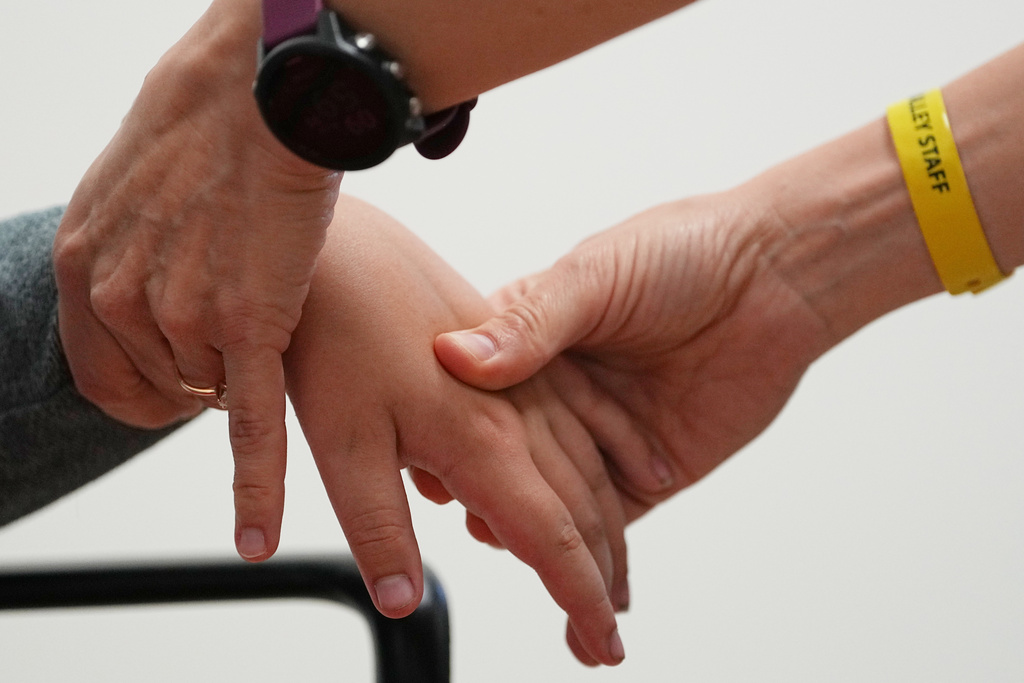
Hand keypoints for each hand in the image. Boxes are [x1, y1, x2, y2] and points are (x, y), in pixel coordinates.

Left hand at [51, 0, 340, 560]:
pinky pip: (251, 425)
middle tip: (234, 333)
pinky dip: (256, 489)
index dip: (147, 390)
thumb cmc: (207, 127)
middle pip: (163, 385)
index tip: (180, 388)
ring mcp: (184, 317)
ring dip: (239, 373)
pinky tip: (258, 538)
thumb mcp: (130, 192)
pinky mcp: (250, 327)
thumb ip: (124, 259)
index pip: (103, 375)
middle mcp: (121, 298)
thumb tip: (144, 300)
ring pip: (213, 392)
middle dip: (197, 378)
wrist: (259, 91)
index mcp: (84, 267)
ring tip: (263, 304)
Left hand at [283, 195, 626, 665]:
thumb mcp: (340, 441)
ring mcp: (522, 377)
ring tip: (617, 571)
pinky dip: (604, 458)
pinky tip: (613, 468)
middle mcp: (517, 412)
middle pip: (581, 508)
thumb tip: (403, 599)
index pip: (550, 539)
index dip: (579, 599)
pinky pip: (578, 416)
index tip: (602, 646)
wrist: (344, 242)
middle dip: (600, 575)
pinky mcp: (515, 352)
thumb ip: (379, 522)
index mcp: (482, 443)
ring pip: (585, 464)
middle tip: (610, 631)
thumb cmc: (333, 334)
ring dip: (608, 524)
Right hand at [435, 192, 834, 518]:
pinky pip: (609, 520)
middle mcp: (560, 391)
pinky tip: (556, 563)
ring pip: (550, 496)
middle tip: (452, 500)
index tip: (421, 446)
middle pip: (504, 452)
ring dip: (523, 526)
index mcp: (532, 337)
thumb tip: (454, 356)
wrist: (780, 277)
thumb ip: (530, 323)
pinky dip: (585, 549)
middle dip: (478, 483)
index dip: (446, 420)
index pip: (471, 390)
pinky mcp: (647, 473)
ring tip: (496, 538)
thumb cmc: (684, 252)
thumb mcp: (594, 276)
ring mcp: (602, 436)